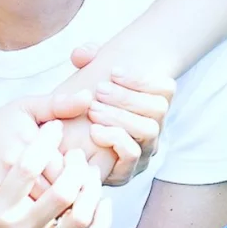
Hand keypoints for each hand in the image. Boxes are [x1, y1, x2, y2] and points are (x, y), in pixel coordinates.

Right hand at [0, 89, 93, 207]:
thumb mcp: (24, 108)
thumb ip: (58, 103)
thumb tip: (88, 97)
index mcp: (25, 141)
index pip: (67, 166)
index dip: (81, 172)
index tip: (84, 170)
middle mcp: (12, 167)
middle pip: (57, 190)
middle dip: (74, 193)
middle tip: (83, 190)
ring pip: (42, 209)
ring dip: (59, 209)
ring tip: (69, 202)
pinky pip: (22, 218)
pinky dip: (37, 218)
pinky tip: (47, 213)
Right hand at [0, 122, 112, 227]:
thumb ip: (11, 170)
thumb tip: (43, 130)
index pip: (26, 167)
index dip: (45, 141)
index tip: (54, 128)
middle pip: (61, 191)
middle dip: (75, 166)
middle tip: (75, 155)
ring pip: (80, 216)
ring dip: (91, 189)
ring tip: (89, 175)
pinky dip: (103, 219)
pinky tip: (101, 200)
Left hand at [67, 46, 175, 184]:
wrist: (61, 149)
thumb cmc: (77, 107)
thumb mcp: (81, 77)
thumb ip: (84, 58)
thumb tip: (83, 54)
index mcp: (148, 105)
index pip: (166, 88)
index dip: (143, 78)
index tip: (114, 71)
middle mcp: (151, 129)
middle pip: (158, 108)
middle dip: (127, 96)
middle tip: (99, 91)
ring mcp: (142, 153)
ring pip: (148, 130)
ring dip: (120, 116)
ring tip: (93, 110)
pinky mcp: (126, 172)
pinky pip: (132, 155)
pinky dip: (115, 139)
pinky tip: (94, 130)